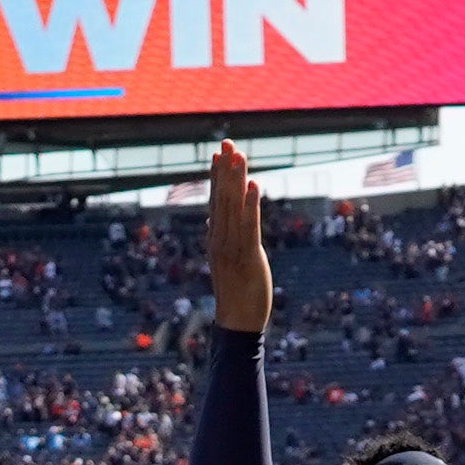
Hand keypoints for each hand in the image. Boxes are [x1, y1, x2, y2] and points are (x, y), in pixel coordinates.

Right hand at [206, 140, 272, 333]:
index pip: (215, 202)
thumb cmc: (235, 294)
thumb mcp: (226, 262)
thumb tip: (211, 223)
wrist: (236, 322)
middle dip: (225, 169)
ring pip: (233, 207)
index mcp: (215, 239)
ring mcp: (232, 247)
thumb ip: (219, 239)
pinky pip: (249, 226)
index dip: (216, 177)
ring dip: (236, 179)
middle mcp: (220, 238)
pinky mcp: (248, 256)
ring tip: (239, 155)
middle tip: (228, 142)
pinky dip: (250, 204)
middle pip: (222, 198)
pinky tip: (254, 185)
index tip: (218, 154)